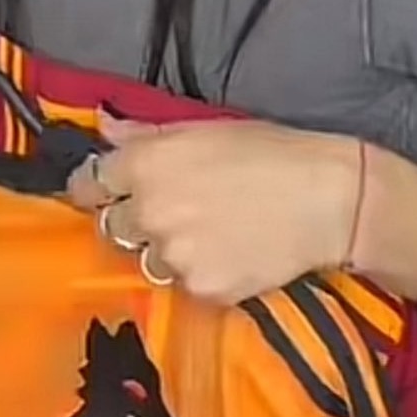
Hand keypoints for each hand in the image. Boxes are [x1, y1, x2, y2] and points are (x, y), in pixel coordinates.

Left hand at [67, 114, 363, 303]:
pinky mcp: (199, 289)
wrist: (328, 200)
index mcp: (145, 164)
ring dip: (168, 250)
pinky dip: (201, 274)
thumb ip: (145, 134)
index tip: (102, 192)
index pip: (88, 184)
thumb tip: (104, 127)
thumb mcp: (205, 129)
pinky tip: (232, 254)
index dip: (93, 189)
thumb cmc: (273, 153)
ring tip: (212, 234)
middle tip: (175, 211)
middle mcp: (148, 213)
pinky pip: (184, 285)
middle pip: (114, 227)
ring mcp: (172, 256)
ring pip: (148, 260)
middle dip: (135, 220)